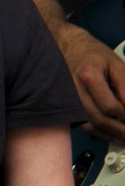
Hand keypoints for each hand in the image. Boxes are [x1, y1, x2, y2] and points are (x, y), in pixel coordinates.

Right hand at [58, 24, 124, 143]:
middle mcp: (74, 89)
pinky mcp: (66, 104)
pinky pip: (82, 124)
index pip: (110, 106)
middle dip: (119, 130)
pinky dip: (98, 132)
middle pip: (98, 119)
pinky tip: (110, 134)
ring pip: (89, 126)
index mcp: (88, 76)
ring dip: (109, 135)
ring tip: (124, 138)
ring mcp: (67, 98)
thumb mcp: (117, 65)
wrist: (69, 46)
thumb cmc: (93, 54)